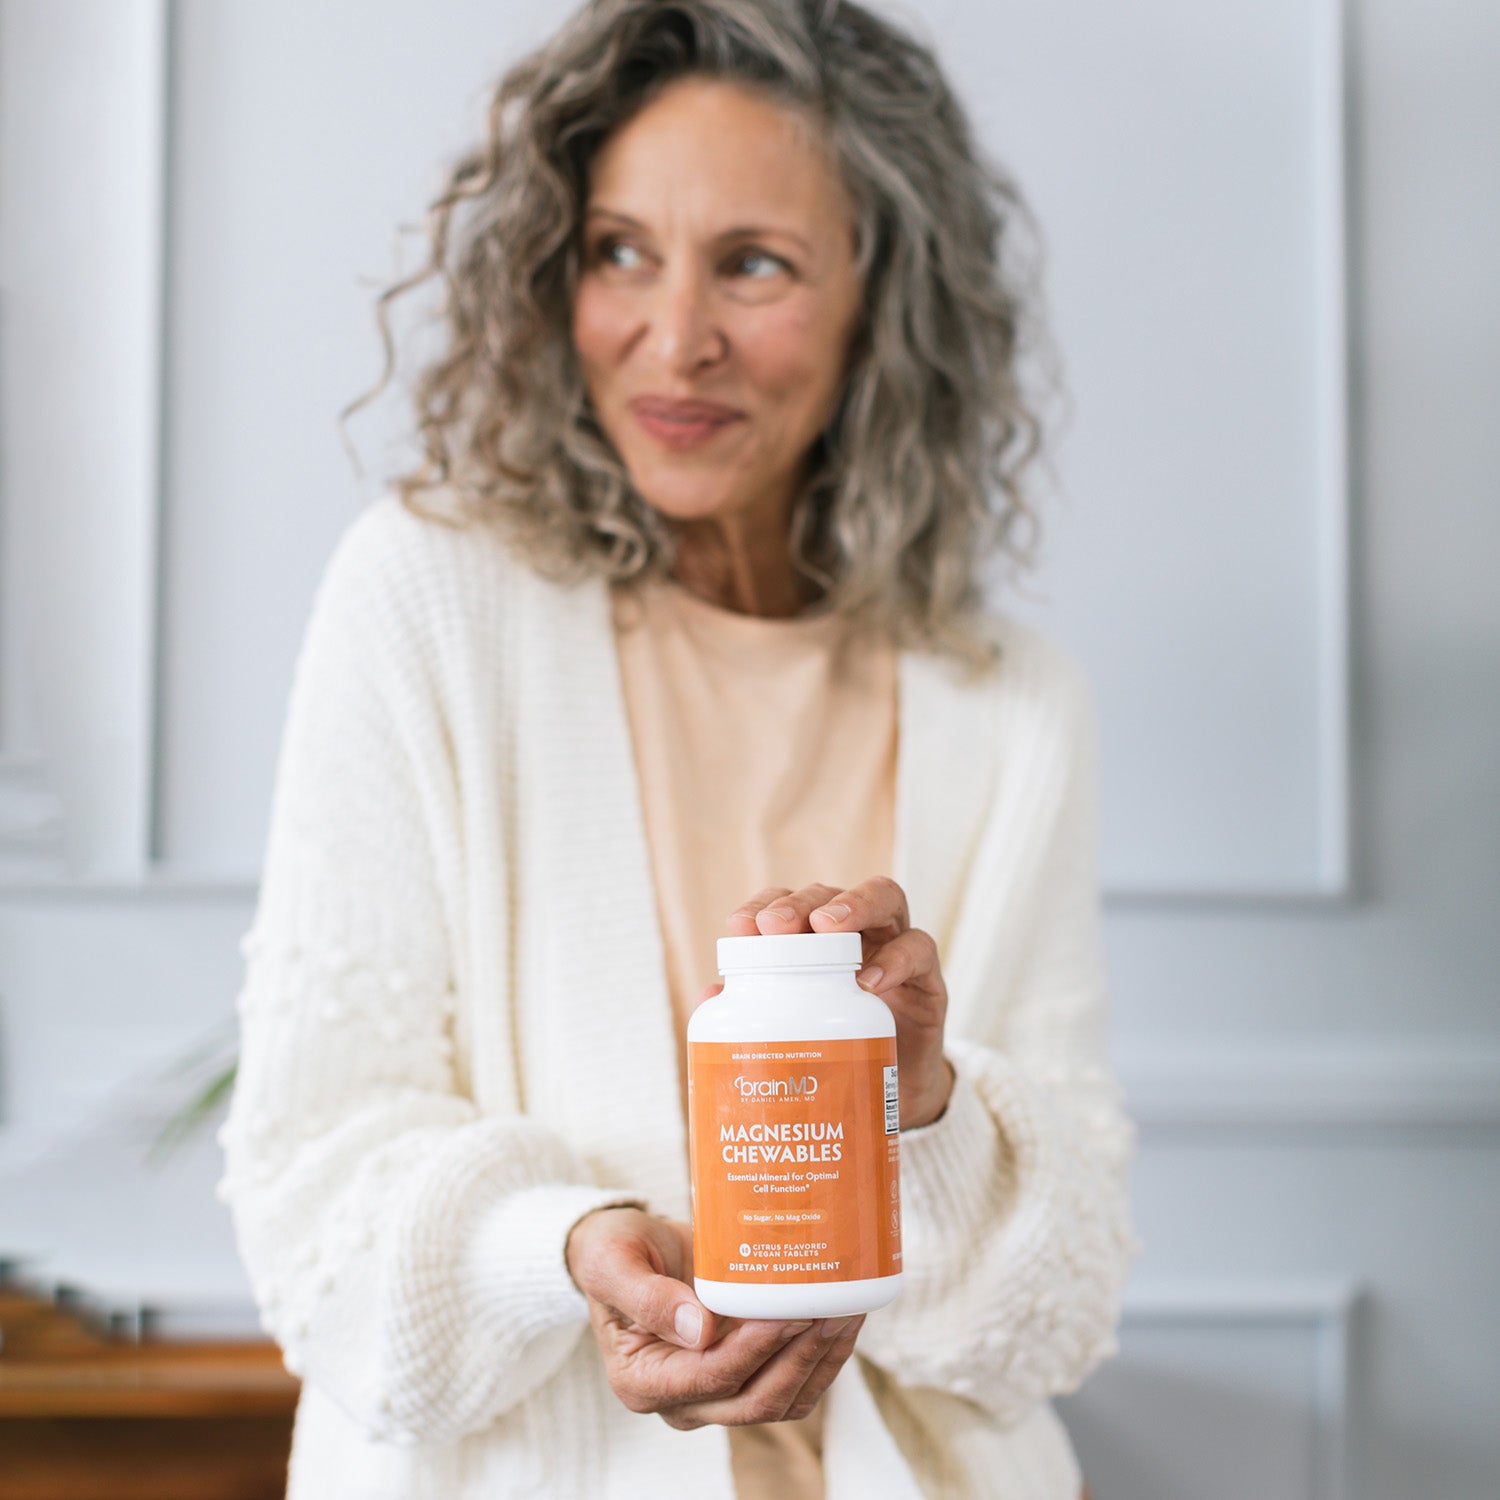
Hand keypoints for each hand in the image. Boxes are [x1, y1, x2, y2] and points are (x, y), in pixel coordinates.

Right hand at [565, 1206, 865, 1428]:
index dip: (756, 1350)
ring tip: (848, 1310)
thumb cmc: (611, 1250)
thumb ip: (646, 1296)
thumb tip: (698, 1331)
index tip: (790, 1312)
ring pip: (781, 1400)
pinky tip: (839, 1318)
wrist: (622, 1249)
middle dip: (801, 1359)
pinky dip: (818, 1358)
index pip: (712, 1377)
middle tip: (834, 1310)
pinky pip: (788, 1383)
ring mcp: (713, 1392)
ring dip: (819, 1361)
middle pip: (755, 1401)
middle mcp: (680, 1400)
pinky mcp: (740, 1374)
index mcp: (643, 1380)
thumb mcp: (613, 1261)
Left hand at [715, 878, 954, 1129]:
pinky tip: (868, 980)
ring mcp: (896, 950)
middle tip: (775, 925)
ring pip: (885, 898)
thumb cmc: (838, 1052)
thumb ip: (755, 1010)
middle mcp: (858, 934)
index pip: (790, 904)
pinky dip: (896, 958)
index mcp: (818, 941)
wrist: (897, 1098)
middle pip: (831, 894)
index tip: (739, 926)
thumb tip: (707, 995)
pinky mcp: (928, 981)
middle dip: (801, 902)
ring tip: (826, 925)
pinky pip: (920, 951)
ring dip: (854, 904)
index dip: (764, 904)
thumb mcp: (795, 1031)